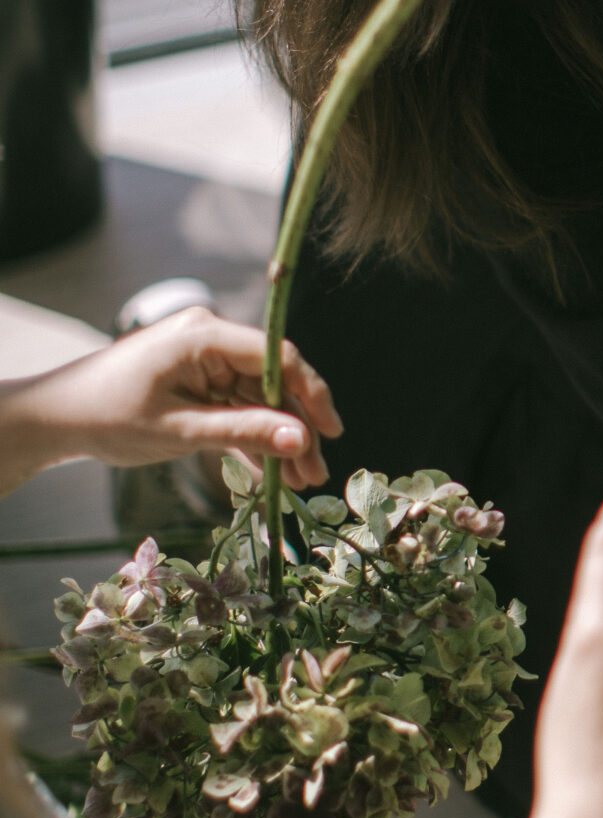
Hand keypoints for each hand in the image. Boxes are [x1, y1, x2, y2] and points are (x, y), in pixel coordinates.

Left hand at [0, 307, 342, 494]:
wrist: (55, 419)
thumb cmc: (108, 417)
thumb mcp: (179, 430)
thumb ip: (243, 431)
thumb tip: (302, 440)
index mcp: (204, 335)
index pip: (277, 356)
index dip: (311, 393)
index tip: (331, 433)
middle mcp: (211, 339)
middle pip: (273, 381)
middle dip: (297, 427)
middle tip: (315, 473)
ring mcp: (205, 361)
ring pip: (260, 399)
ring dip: (279, 438)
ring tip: (300, 482)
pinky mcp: (198, 382)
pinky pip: (238, 407)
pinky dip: (253, 437)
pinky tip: (273, 472)